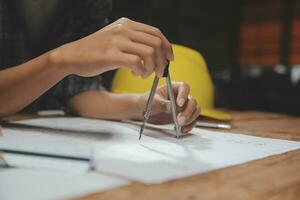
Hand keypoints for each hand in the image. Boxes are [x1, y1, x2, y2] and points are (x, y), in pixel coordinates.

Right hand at [53, 18, 173, 77]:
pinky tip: (137, 74)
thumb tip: (154, 52)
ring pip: (149, 52)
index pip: (156, 32)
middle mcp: (123, 29)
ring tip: (146, 74)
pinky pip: (137, 62)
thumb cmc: (95, 51)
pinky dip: (142, 71)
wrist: (71, 56)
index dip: (167, 47)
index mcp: (126, 24)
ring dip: (153, 67)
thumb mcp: (115, 38)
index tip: (169, 59)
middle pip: (156, 42)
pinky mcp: (111, 55)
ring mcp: (117, 41)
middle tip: (160, 72)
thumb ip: (133, 41)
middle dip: (163, 60)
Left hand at [138, 82, 199, 133]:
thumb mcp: (153, 102)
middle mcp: (181, 96)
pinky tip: (182, 129)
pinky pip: (192, 120)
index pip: (184, 87)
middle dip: (187, 111)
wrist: (143, 112)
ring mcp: (184, 107)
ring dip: (190, 118)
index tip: (179, 104)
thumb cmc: (147, 102)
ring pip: (195, 110)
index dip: (184, 95)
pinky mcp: (183, 117)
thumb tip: (173, 108)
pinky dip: (189, 125)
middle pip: (192, 101)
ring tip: (179, 124)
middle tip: (179, 120)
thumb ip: (163, 104)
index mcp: (174, 88)